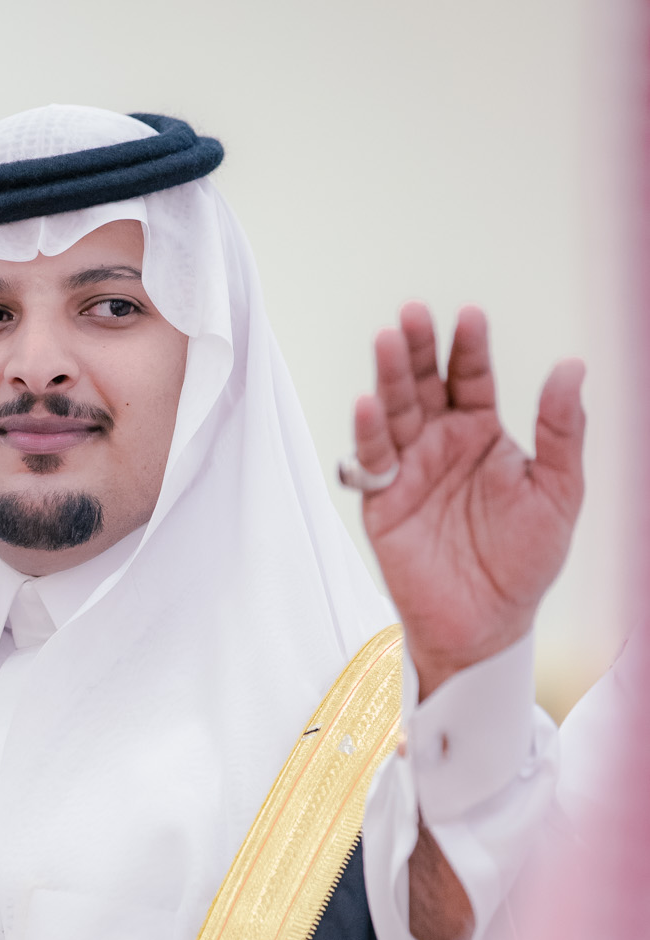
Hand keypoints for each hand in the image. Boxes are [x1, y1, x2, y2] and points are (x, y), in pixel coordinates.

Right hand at [351, 305, 584, 697]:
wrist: (487, 624)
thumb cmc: (526, 562)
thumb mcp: (559, 491)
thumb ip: (562, 430)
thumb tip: (571, 366)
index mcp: (483, 434)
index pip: (472, 378)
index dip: (470, 348)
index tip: (470, 318)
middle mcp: (441, 443)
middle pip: (424, 384)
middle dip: (418, 349)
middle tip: (413, 315)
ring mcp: (408, 470)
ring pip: (394, 412)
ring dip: (388, 378)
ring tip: (389, 342)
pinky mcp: (381, 502)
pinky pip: (371, 461)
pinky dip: (367, 434)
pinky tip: (369, 406)